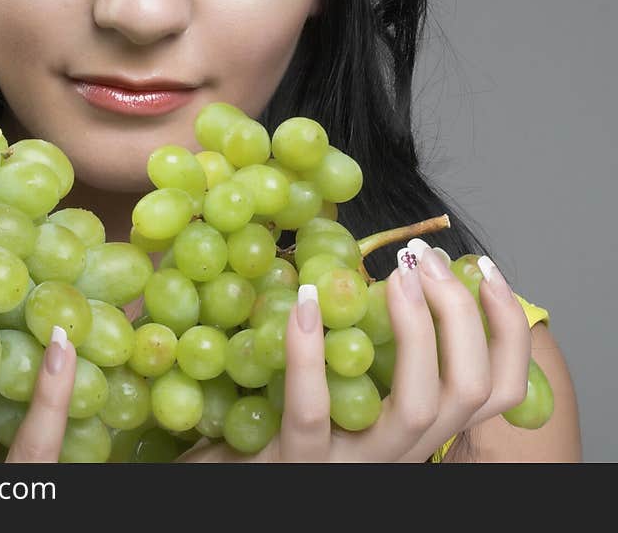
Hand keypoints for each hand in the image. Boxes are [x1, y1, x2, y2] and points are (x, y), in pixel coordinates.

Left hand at [178, 243, 531, 461]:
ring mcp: (355, 464)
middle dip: (462, 315)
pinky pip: (312, 411)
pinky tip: (305, 302)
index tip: (486, 268)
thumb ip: (373, 344)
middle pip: (469, 391)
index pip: (498, 390)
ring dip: (416, 331)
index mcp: (420, 428)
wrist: (232, 478)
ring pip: (417, 409)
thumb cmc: (288, 419)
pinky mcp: (299, 464)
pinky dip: (309, 353)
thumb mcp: (347, 381)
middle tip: (427, 260)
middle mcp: (403, 451)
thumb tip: (392, 269)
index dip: (507, 329)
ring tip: (396, 277)